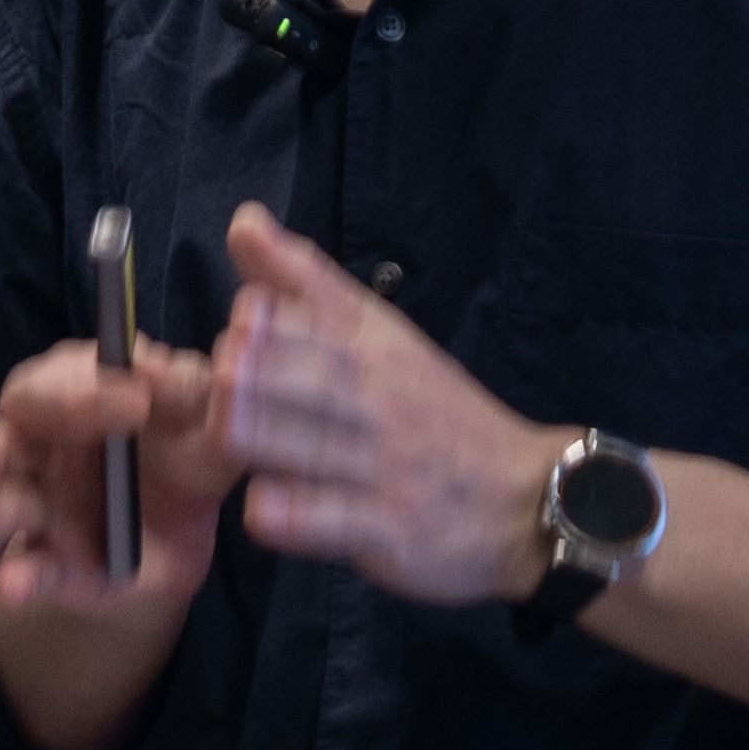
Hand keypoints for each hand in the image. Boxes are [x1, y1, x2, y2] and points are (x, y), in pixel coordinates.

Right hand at [0, 318, 239, 749]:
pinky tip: (18, 583)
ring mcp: (34, 507)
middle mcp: (39, 446)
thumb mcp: (205, 424)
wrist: (181, 543)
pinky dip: (20, 578)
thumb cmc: (188, 459)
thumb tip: (156, 364)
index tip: (135, 403)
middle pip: (0, 439)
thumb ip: (186, 394)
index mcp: (77, 396)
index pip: (55, 381)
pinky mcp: (44, 567)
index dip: (78, 391)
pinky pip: (25, 571)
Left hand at [211, 202, 567, 606]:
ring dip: (263, 433)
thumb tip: (243, 219)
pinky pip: (332, 521)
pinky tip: (264, 510)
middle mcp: (377, 401)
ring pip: (311, 444)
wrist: (528, 498)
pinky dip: (295, 515)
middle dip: (256, 371)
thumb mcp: (380, 334)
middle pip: (308, 376)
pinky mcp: (386, 530)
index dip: (270, 317)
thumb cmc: (431, 411)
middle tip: (220, 371)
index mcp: (373, 347)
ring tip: (225, 427)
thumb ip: (305, 282)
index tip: (241, 317)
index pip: (319, 317)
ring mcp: (381, 468)